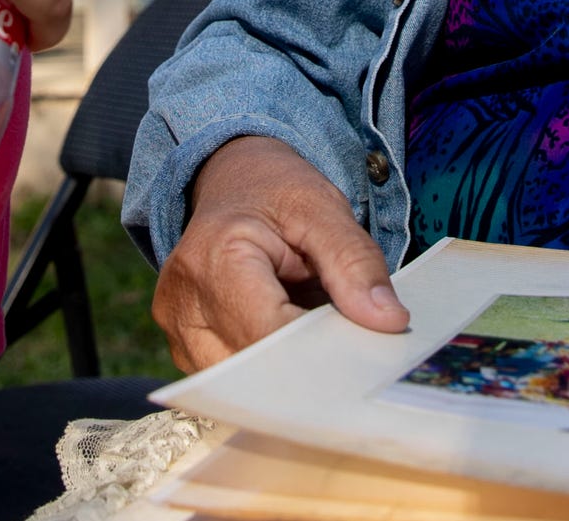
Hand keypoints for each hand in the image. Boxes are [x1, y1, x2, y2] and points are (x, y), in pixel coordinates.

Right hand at [154, 135, 411, 372]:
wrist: (232, 183)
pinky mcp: (185, 350)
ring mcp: (178, 333)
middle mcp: (183, 304)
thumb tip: (390, 321)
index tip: (368, 356)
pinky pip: (234, 381)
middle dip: (308, 369)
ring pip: (243, 387)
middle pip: (254, 371)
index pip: (271, 335)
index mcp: (214, 261)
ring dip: (287, 374)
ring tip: (317, 339)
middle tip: (352, 354)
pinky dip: (269, 372)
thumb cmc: (273, 193)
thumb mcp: (323, 208)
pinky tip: (292, 345)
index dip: (322, 354)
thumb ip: (355, 262)